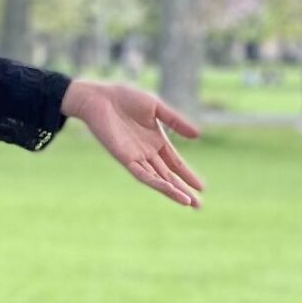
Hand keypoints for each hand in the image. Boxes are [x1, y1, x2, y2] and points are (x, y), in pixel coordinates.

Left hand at [61, 78, 204, 207]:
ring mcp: (136, 157)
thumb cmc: (125, 98)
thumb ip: (176, 121)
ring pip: (157, 179)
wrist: (100, 97)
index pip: (175, 163)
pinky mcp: (124, 158)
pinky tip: (169, 190)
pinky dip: (156, 183)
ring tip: (188, 202)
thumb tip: (198, 135)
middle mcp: (147, 152)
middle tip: (198, 206)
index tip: (202, 188)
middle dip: (183, 190)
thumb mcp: (156, 108)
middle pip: (168, 176)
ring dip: (172, 191)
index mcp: (156, 141)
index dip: (188, 175)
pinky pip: (143, 174)